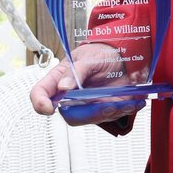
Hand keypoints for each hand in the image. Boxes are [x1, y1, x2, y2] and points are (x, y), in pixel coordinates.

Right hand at [29, 44, 144, 126]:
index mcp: (58, 79)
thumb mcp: (89, 57)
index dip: (40, 103)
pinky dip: (121, 111)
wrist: (123, 56)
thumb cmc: (101, 53)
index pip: (39, 94)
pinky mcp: (101, 108)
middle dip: (88, 113)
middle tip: (107, 104)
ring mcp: (85, 104)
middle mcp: (69, 95)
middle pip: (68, 114)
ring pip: (89, 119)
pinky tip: (133, 102)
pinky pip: (107, 117)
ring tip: (122, 101)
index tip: (48, 109)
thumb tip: (64, 87)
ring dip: (107, 112)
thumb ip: (76, 71)